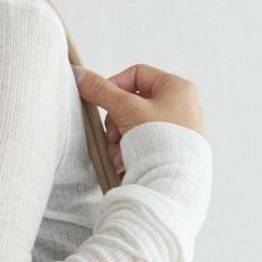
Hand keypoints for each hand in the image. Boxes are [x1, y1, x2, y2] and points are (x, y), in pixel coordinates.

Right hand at [72, 63, 205, 178]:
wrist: (173, 186)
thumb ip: (101, 90)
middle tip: (114, 136)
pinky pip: (142, 146)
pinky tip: (127, 165)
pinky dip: (129, 154)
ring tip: (121, 155)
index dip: (114, 86)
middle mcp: (181, 108)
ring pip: (133, 127)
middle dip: (116, 123)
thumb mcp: (126, 109)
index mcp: (177, 88)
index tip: (100, 101)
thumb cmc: (160, 143)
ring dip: (119, 142)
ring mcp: (176, 132)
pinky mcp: (170, 154)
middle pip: (132, 104)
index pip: (136, 75)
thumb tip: (80, 74)